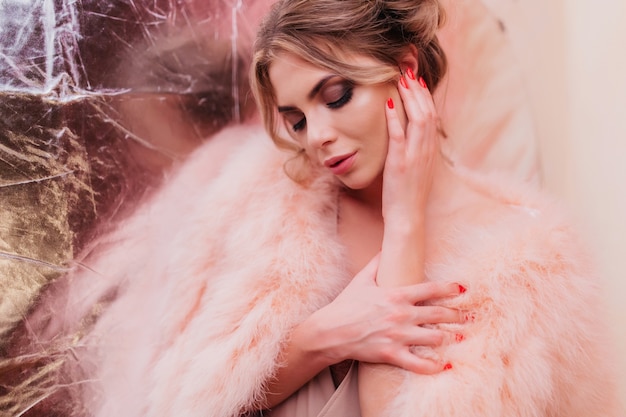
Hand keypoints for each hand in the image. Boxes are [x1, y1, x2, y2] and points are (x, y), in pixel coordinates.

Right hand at [304, 254, 464, 373]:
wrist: (329, 331)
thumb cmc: (346, 304)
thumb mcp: (361, 280)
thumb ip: (377, 264)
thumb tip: (384, 248)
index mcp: (396, 295)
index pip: (430, 289)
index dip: (450, 289)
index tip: (462, 290)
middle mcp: (401, 314)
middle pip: (439, 314)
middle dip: (457, 315)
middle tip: (469, 317)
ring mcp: (397, 335)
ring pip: (434, 337)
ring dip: (450, 337)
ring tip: (461, 337)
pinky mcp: (391, 354)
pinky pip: (418, 363)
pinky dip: (433, 366)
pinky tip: (444, 365)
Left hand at [377, 69, 440, 286]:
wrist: (408, 219)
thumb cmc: (409, 195)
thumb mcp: (417, 168)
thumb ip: (416, 149)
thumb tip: (410, 133)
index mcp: (430, 151)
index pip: (431, 115)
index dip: (424, 95)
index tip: (416, 78)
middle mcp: (426, 151)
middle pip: (427, 112)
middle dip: (417, 89)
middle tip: (408, 70)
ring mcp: (414, 157)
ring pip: (417, 120)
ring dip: (408, 98)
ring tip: (399, 80)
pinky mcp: (400, 165)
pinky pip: (398, 137)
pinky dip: (394, 119)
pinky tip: (387, 104)